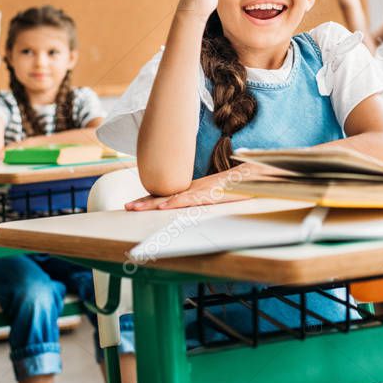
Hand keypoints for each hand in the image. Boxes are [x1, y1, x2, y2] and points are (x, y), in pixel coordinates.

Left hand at [124, 163, 264, 210]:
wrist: (255, 174)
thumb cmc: (241, 184)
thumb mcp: (222, 191)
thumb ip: (211, 195)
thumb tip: (204, 199)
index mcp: (197, 188)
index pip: (170, 194)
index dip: (152, 199)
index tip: (136, 204)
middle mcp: (195, 189)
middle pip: (166, 195)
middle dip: (145, 202)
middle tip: (127, 207)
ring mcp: (201, 192)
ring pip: (171, 199)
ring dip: (152, 204)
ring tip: (134, 208)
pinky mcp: (209, 195)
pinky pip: (188, 200)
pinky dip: (174, 204)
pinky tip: (162, 207)